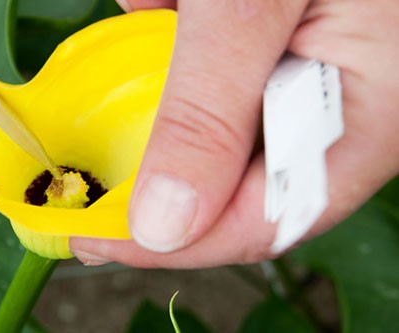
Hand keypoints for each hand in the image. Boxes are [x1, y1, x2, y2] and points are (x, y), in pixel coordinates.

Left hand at [70, 0, 398, 267]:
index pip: (258, 222)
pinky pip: (206, 68)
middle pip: (226, 179)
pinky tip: (170, 0)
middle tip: (94, 152)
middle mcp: (332, 113)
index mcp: (358, 121)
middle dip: (155, 153)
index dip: (169, 242)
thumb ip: (211, 112)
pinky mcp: (267, 48)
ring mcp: (299, 79)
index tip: (91, 234)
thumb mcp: (254, 6)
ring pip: (207, 118)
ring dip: (163, 77)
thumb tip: (162, 222)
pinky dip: (173, 33)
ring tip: (162, 16)